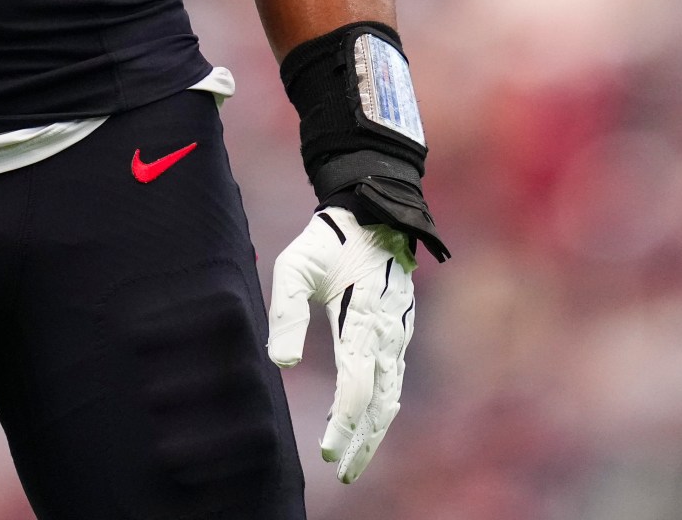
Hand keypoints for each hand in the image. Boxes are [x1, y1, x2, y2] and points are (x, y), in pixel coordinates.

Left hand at [266, 205, 416, 482]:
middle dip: (362, 442)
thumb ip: (287, 312)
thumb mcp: (296, 267)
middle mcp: (390, 333)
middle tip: (341, 471)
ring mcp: (399, 333)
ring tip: (353, 458)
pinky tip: (364, 421)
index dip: (343, 425)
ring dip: (374, 430)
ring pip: (391, 395)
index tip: (326, 452)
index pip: (357, 388)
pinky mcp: (399, 330)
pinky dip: (380, 407)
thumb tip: (282, 362)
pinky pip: (393, 378)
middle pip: (380, 404)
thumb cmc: (328, 239)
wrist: (373, 211)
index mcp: (366, 320)